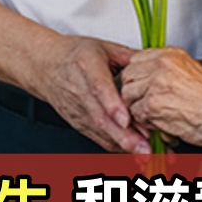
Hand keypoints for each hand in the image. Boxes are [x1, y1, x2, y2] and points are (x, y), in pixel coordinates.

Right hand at [32, 35, 151, 153]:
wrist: (46, 66)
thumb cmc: (76, 54)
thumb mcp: (104, 47)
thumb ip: (130, 57)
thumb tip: (156, 66)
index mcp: (87, 65)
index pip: (99, 87)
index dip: (112, 105)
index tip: (126, 119)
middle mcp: (80, 91)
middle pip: (101, 117)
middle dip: (124, 135)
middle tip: (144, 147)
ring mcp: (78, 111)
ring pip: (100, 132)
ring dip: (123, 145)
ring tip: (144, 154)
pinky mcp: (79, 124)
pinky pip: (98, 137)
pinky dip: (115, 146)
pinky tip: (132, 152)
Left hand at [120, 47, 201, 146]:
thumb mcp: (189, 70)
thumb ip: (165, 69)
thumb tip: (145, 76)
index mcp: (170, 54)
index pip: (135, 59)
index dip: (136, 76)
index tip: (140, 86)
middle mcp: (162, 64)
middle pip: (128, 76)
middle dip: (133, 93)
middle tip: (145, 103)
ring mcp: (156, 83)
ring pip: (128, 96)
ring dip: (138, 108)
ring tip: (154, 114)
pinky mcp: (154, 104)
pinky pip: (137, 114)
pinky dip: (146, 122)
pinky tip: (160, 122)